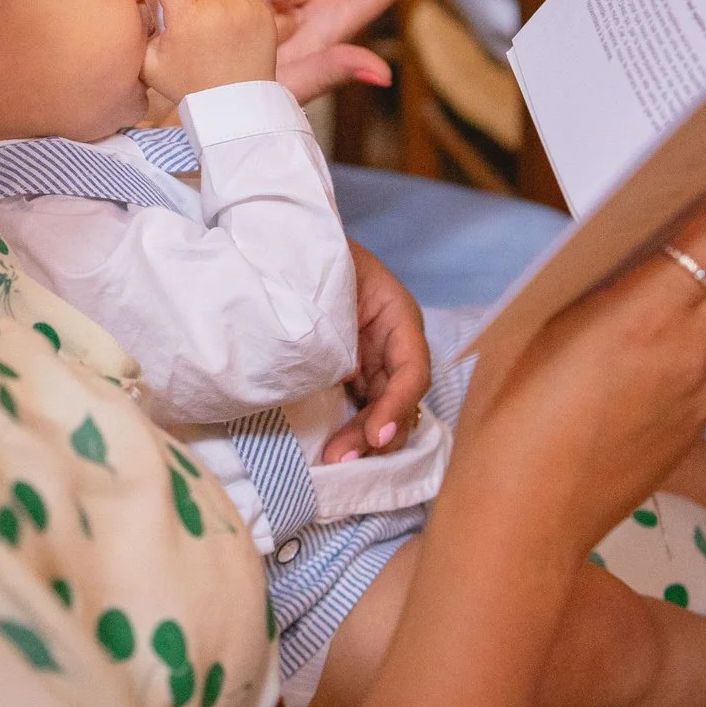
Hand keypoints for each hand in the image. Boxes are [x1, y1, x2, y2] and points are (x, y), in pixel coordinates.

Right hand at [140, 0, 277, 106]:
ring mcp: (243, 7)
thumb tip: (132, 0)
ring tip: (207, 18)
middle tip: (182, 11)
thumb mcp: (149, 64)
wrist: (235, 106)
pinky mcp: (264, 12)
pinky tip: (226, 13)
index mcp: (187, 17)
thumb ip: (138, 30)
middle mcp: (217, 6)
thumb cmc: (188, 87)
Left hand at [323, 243, 431, 463]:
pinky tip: (333, 450)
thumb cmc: (315, 256)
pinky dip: (351, 430)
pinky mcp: (352, 374)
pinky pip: (361, 408)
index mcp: (398, 316)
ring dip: (364, 439)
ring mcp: (374, 361)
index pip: (413, 369)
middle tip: (341, 457)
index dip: (398, 404)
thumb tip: (343, 372)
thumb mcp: (332, 282)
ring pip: (383, 410)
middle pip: (401, 399)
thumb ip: (338, 323)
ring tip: (334, 460)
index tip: (377, 433)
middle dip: (377, 433)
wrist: (292, 246)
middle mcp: (393, 344)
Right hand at [453, 119, 705, 557]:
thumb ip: (597, 281)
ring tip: (640, 276)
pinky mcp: (691, 428)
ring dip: (694, 283)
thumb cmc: (508, 416)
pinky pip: (695, 363)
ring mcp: (696, 396)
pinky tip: (621, 358)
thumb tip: (631, 249)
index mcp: (644, 316)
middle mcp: (687, 353)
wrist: (519, 524)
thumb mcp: (539, 323)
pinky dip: (674, 340)